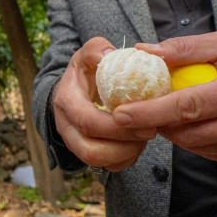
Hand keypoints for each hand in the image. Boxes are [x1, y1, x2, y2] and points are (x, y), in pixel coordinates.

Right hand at [52, 37, 156, 170]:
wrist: (73, 90)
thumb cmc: (85, 71)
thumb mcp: (88, 55)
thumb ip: (97, 49)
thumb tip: (111, 54)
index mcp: (66, 102)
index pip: (88, 122)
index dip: (117, 126)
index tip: (144, 120)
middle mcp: (66, 127)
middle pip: (91, 151)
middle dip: (124, 146)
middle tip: (149, 132)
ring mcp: (75, 143)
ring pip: (100, 163)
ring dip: (127, 153)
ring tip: (145, 136)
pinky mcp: (87, 153)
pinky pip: (108, 167)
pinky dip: (126, 159)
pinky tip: (137, 142)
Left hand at [115, 30, 216, 167]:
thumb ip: (186, 47)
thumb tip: (145, 51)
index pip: (189, 106)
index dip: (151, 111)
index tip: (122, 113)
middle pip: (188, 132)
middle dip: (156, 123)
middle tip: (138, 111)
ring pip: (196, 146)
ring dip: (174, 132)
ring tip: (169, 112)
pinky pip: (210, 153)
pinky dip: (195, 140)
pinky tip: (195, 123)